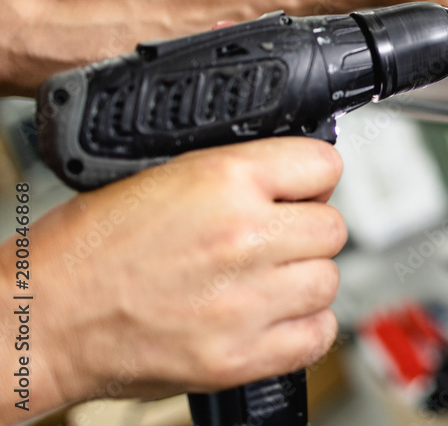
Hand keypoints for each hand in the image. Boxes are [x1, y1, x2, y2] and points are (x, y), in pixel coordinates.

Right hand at [3, 138, 345, 415]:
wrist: (42, 317)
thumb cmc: (88, 250)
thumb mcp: (164, 177)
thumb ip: (236, 177)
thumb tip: (291, 180)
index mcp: (223, 181)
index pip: (323, 165)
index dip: (314, 179)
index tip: (303, 190)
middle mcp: (242, 237)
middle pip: (332, 227)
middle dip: (308, 231)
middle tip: (278, 240)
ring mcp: (245, 301)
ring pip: (328, 280)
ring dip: (305, 280)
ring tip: (268, 281)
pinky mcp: (238, 356)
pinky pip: (316, 335)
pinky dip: (304, 327)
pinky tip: (274, 317)